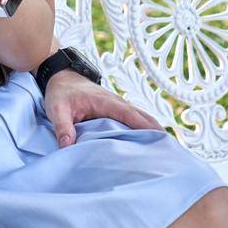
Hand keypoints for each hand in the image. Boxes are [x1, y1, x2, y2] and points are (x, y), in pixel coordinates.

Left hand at [42, 69, 161, 146]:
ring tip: (167, 151)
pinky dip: (145, 128)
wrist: (60, 75)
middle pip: (143, 117)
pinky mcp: (116, 110)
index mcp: (106, 102)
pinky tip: (150, 144)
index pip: (130, 115)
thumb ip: (62, 127)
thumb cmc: (60, 91)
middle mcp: (117, 102)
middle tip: (171, 152)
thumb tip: (68, 147)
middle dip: (157, 132)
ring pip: (141, 117)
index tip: (160, 140)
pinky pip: (134, 119)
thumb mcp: (56, 109)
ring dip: (153, 131)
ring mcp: (118, 105)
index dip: (145, 127)